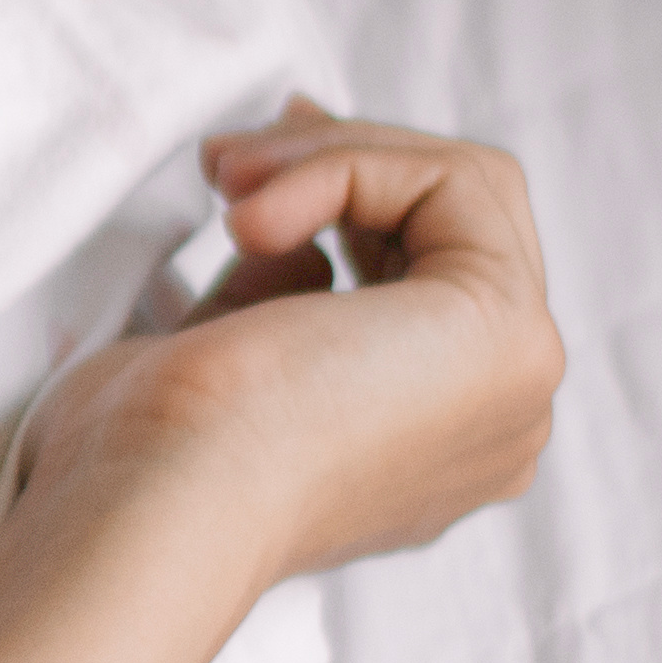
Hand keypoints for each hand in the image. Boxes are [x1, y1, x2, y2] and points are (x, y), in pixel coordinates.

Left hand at [12, 113, 560, 584]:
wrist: (151, 506)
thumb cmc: (145, 454)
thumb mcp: (222, 354)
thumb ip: (281, 296)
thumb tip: (299, 237)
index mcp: (434, 440)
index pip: (433, 272)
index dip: (351, 190)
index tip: (249, 160)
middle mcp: (497, 419)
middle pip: (461, 224)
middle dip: (340, 159)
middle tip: (225, 161)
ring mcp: (516, 381)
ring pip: (465, 190)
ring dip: (329, 156)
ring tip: (222, 179)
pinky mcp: (507, 335)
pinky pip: (450, 184)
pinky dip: (340, 167)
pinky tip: (247, 218)